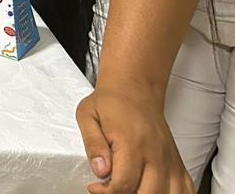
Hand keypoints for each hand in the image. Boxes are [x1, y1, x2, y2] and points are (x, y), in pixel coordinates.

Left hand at [76, 84, 192, 193]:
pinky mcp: (177, 162)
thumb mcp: (88, 116)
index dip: (106, 192)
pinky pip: (185, 189)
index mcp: (131, 143)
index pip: (124, 183)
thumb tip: (100, 170)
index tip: (95, 187)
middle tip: (112, 189)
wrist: (134, 89)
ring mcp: (169, 159)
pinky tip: (155, 192)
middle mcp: (154, 153)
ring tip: (131, 189)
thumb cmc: (110, 102)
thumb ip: (93, 144)